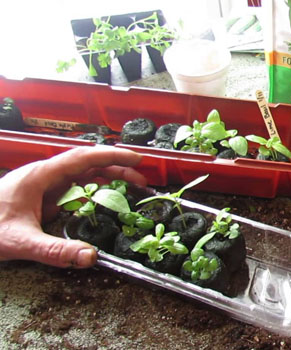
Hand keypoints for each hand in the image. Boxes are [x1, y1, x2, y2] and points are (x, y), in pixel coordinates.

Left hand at [0, 146, 145, 267]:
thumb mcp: (21, 242)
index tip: (136, 159)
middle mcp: (42, 176)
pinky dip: (91, 192)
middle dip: (115, 168)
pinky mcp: (38, 198)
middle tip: (141, 178)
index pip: (83, 158)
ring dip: (105, 178)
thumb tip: (90, 256)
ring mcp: (40, 186)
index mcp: (40, 176)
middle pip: (86, 164)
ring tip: (129, 187)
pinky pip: (71, 190)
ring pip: (79, 175)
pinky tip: (100, 203)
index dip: (112, 156)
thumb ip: (56, 250)